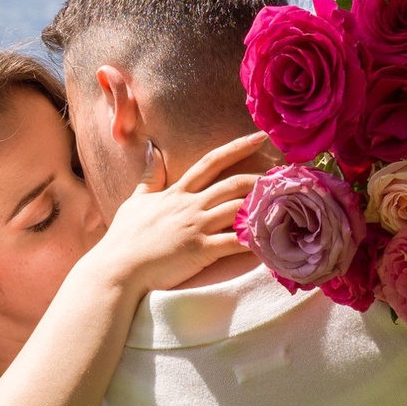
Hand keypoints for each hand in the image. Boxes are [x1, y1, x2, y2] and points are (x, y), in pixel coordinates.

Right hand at [85, 132, 272, 295]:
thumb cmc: (124, 238)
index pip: (211, 162)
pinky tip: (275, 238)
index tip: (259, 137)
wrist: (117, 268)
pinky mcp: (201, 251)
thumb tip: (152, 150)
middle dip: (262, 178)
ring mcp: (197, 227)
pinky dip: (256, 240)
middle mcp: (191, 205)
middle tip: (287, 176)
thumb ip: (149, 177)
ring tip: (289, 203)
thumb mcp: (136, 201)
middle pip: (234, 183)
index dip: (237, 147)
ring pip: (238, 208)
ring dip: (264, 205)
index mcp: (178, 193)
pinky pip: (235, 243)